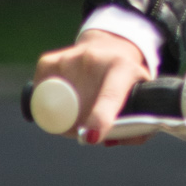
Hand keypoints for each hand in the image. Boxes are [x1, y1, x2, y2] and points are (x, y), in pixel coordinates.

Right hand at [33, 30, 150, 144]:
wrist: (111, 44)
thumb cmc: (127, 81)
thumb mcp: (142, 98)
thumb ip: (136, 129)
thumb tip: (108, 142)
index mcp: (123, 68)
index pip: (110, 95)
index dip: (100, 118)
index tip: (90, 137)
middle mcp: (93, 59)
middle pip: (78, 110)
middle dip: (79, 129)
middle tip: (89, 129)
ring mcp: (68, 60)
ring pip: (57, 107)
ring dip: (66, 118)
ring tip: (80, 108)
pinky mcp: (48, 62)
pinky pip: (42, 98)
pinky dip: (50, 105)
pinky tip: (65, 97)